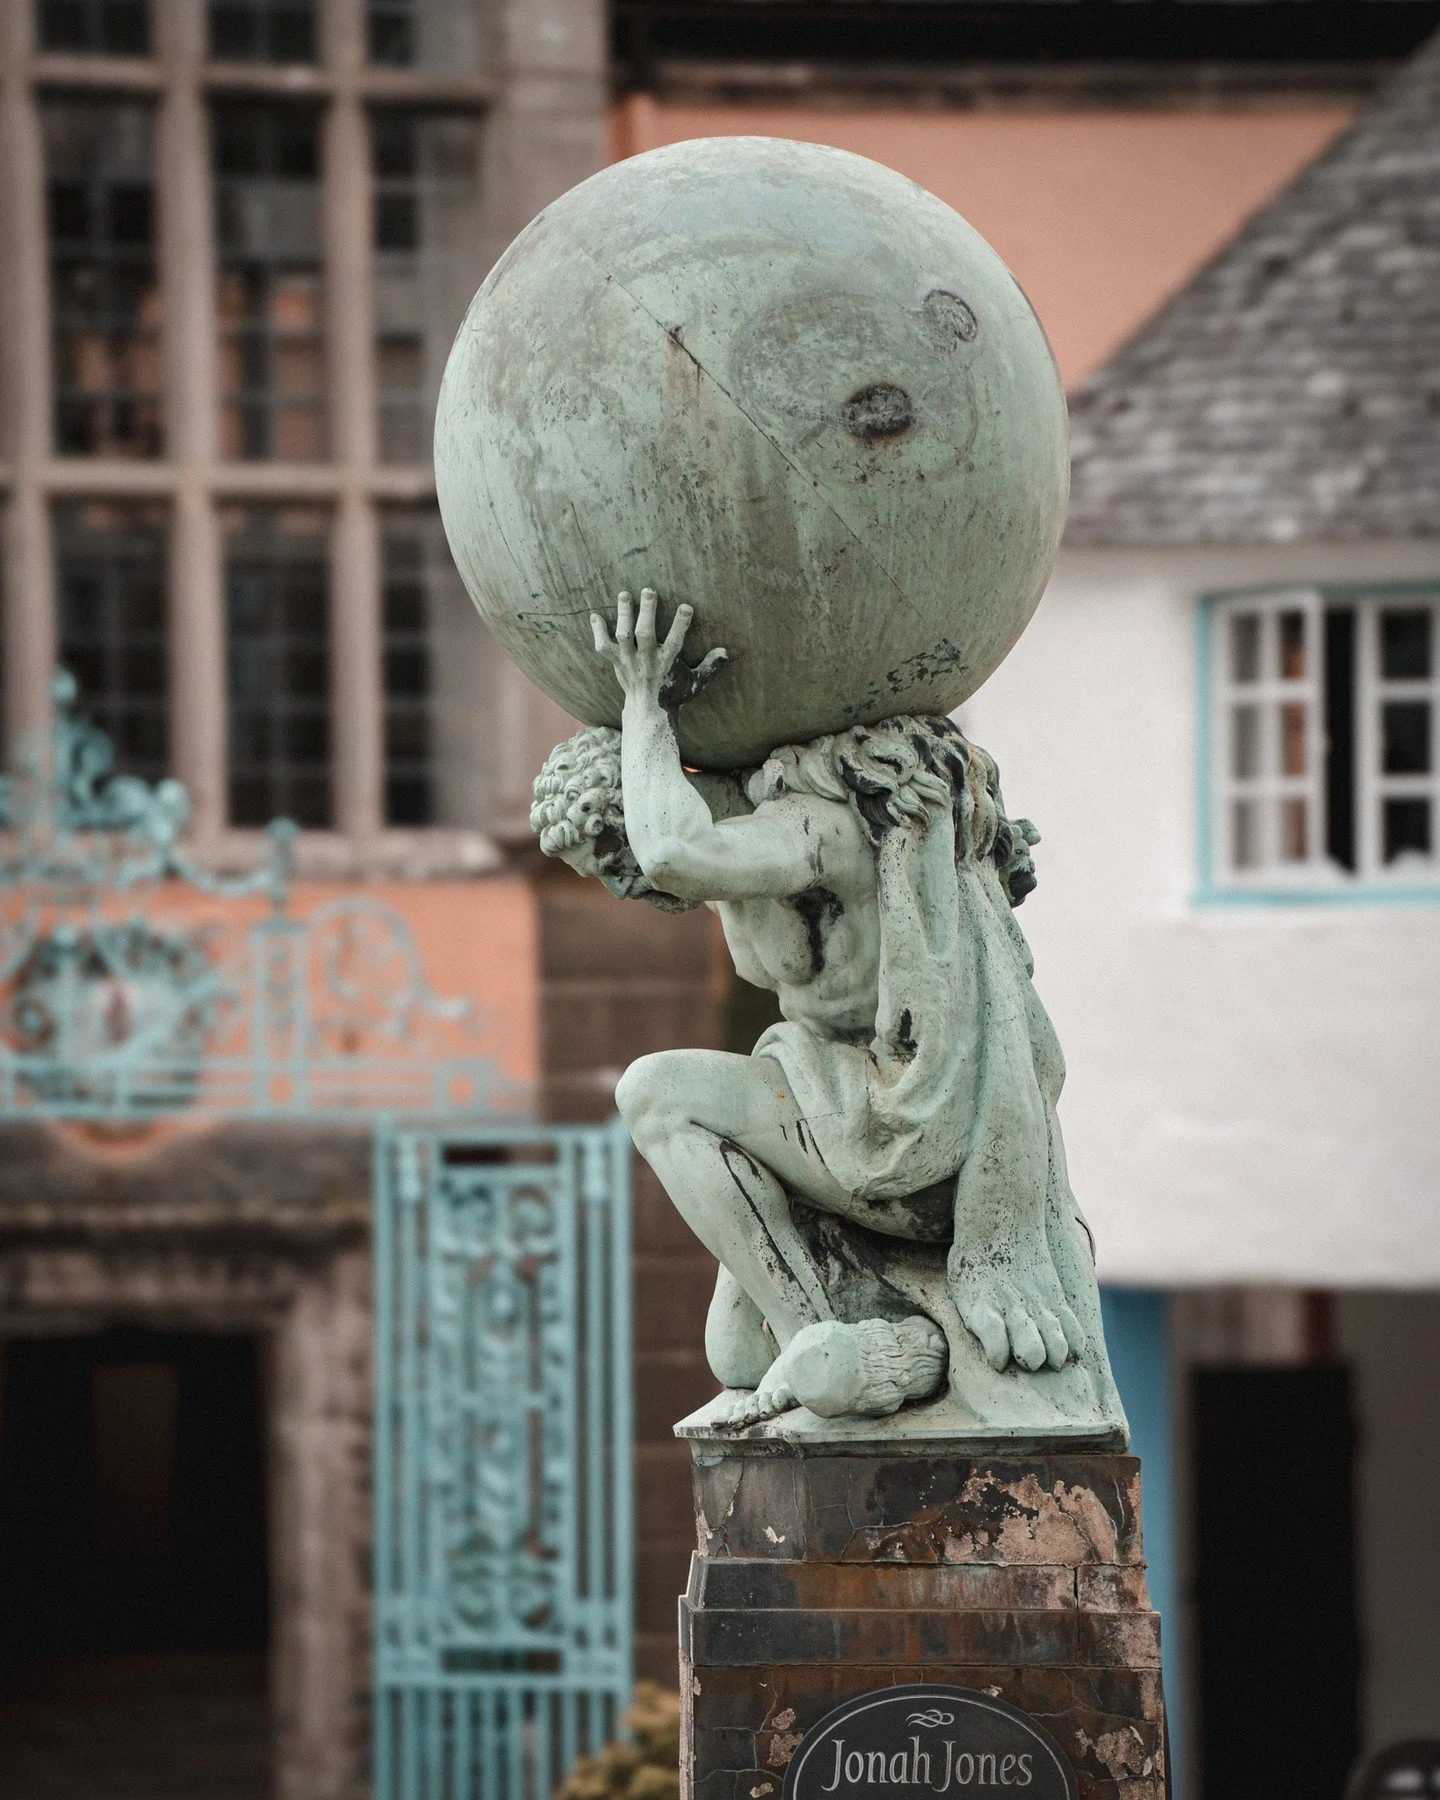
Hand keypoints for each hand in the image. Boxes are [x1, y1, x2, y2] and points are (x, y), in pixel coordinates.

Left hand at [590, 588, 727, 710]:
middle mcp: (647, 661)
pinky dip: (598, 632)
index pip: (675, 641)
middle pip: (644, 634)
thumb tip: (726, 652)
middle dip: (646, 612)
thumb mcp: (696, 682)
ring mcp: (629, 662)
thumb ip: (710, 666)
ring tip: (624, 594)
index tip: (686, 606)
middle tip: (649, 590)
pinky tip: (595, 616)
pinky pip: (603, 648)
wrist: (648, 711)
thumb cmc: (673, 693)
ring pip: (623, 636)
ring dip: (623, 614)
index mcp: (667, 663)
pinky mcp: (617, 663)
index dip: (680, 624)